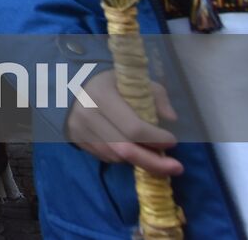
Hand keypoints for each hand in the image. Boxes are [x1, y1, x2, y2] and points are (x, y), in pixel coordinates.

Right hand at [64, 69, 181, 176]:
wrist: (70, 83)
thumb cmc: (111, 82)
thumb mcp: (135, 81)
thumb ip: (156, 95)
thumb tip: (171, 117)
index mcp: (102, 95)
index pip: (133, 127)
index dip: (156, 138)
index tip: (173, 141)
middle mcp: (87, 115)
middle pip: (125, 149)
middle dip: (153, 162)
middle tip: (176, 168)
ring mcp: (79, 130)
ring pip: (116, 156)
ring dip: (139, 160)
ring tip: (155, 157)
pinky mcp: (76, 140)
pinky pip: (105, 157)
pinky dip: (122, 158)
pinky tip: (132, 149)